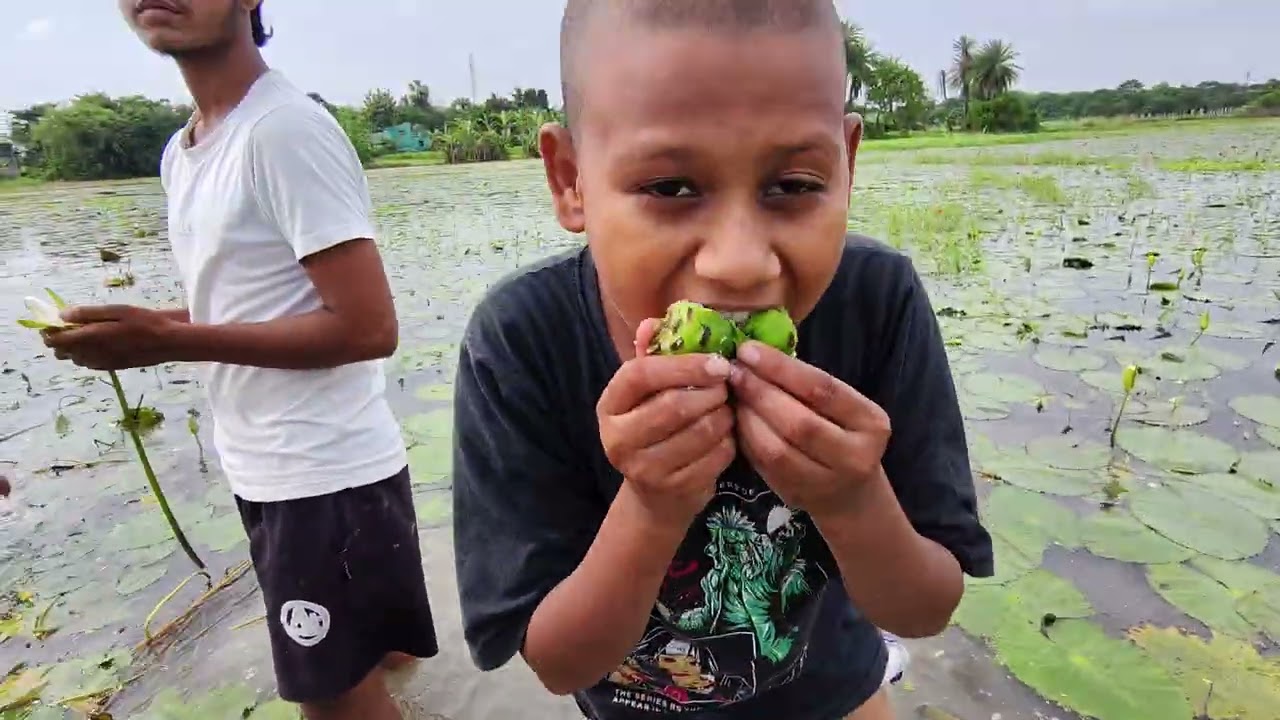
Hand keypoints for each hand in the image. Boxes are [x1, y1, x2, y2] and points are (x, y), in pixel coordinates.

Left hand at [42, 305, 181, 370]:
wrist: (168, 343)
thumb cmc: (145, 322)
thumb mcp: (118, 310)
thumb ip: (88, 313)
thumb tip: (63, 315)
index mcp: (92, 337)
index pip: (57, 340)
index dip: (49, 332)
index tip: (52, 322)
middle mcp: (92, 353)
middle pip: (61, 352)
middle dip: (59, 340)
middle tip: (69, 326)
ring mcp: (101, 363)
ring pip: (74, 359)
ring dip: (72, 348)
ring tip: (84, 334)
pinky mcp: (110, 367)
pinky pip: (88, 363)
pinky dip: (85, 354)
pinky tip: (97, 344)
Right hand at [598, 319, 736, 528]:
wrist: (656, 492)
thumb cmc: (655, 426)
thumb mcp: (647, 391)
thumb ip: (651, 355)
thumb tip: (651, 323)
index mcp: (610, 405)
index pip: (641, 374)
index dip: (683, 365)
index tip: (717, 362)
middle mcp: (618, 439)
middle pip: (673, 405)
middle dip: (710, 392)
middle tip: (727, 386)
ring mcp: (643, 469)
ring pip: (699, 432)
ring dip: (724, 416)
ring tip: (727, 409)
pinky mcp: (673, 490)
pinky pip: (714, 458)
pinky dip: (729, 442)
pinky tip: (726, 436)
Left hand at [729, 340, 891, 516]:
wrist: (850, 492)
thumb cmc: (841, 432)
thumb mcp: (841, 407)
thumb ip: (807, 384)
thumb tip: (755, 354)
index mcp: (870, 422)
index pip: (823, 389)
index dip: (782, 369)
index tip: (749, 350)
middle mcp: (854, 456)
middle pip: (799, 422)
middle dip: (760, 393)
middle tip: (734, 372)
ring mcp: (826, 482)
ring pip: (776, 448)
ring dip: (748, 417)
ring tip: (734, 394)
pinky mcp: (797, 495)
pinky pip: (763, 464)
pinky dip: (745, 437)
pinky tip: (736, 418)